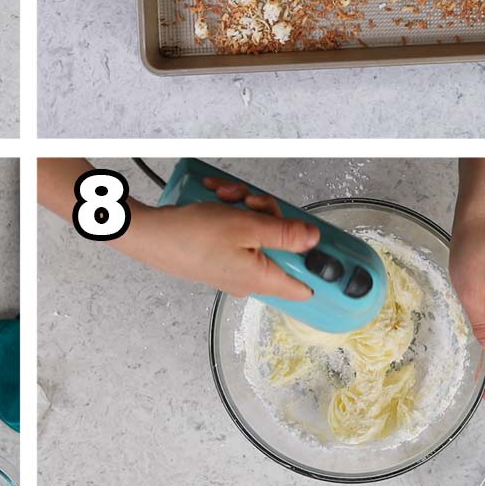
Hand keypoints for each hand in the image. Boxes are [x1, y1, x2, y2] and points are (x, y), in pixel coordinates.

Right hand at [120, 178, 319, 299]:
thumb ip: (285, 233)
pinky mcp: (218, 254)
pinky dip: (230, 212)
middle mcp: (249, 278)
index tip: (337, 257)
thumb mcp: (245, 227)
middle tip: (253, 203)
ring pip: (258, 232)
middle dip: (270, 217)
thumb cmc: (190, 235)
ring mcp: (232, 266)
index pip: (307, 288)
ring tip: (226, 197)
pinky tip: (216, 197)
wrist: (148, 234)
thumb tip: (314, 240)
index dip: (322, 270)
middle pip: (282, 246)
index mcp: (261, 278)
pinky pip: (237, 231)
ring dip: (246, 208)